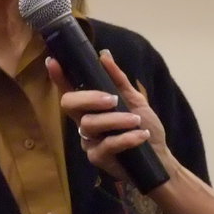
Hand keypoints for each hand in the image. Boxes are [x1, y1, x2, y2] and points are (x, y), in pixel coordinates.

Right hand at [46, 53, 169, 180]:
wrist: (159, 157)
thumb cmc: (144, 127)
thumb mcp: (135, 100)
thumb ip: (119, 80)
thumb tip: (104, 55)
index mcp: (91, 107)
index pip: (70, 89)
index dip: (59, 77)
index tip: (53, 61)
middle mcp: (85, 122)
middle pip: (69, 104)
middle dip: (90, 98)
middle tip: (113, 100)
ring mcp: (89, 141)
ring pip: (89, 124)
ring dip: (116, 120)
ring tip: (136, 121)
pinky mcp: (97, 158)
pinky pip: (105, 145)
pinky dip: (125, 138)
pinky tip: (140, 135)